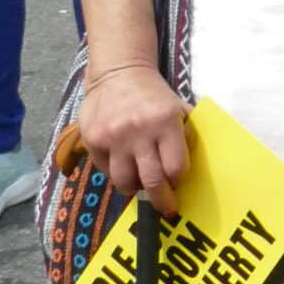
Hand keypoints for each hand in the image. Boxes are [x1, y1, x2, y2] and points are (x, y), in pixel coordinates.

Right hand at [77, 63, 188, 215]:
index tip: (178, 184)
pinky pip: (105, 170)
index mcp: (166, 123)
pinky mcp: (93, 141)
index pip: (175, 166)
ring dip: (135, 189)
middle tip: (166, 209)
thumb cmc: (154, 95)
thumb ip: (185, 134)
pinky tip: (123, 167)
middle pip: (151, 179)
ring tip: (140, 186)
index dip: (178, 180)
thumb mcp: (178, 108)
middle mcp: (139, 132)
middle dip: (161, 199)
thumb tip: (190, 167)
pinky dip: (116, 174)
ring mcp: (113, 138)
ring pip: (124, 181)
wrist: (118, 74)